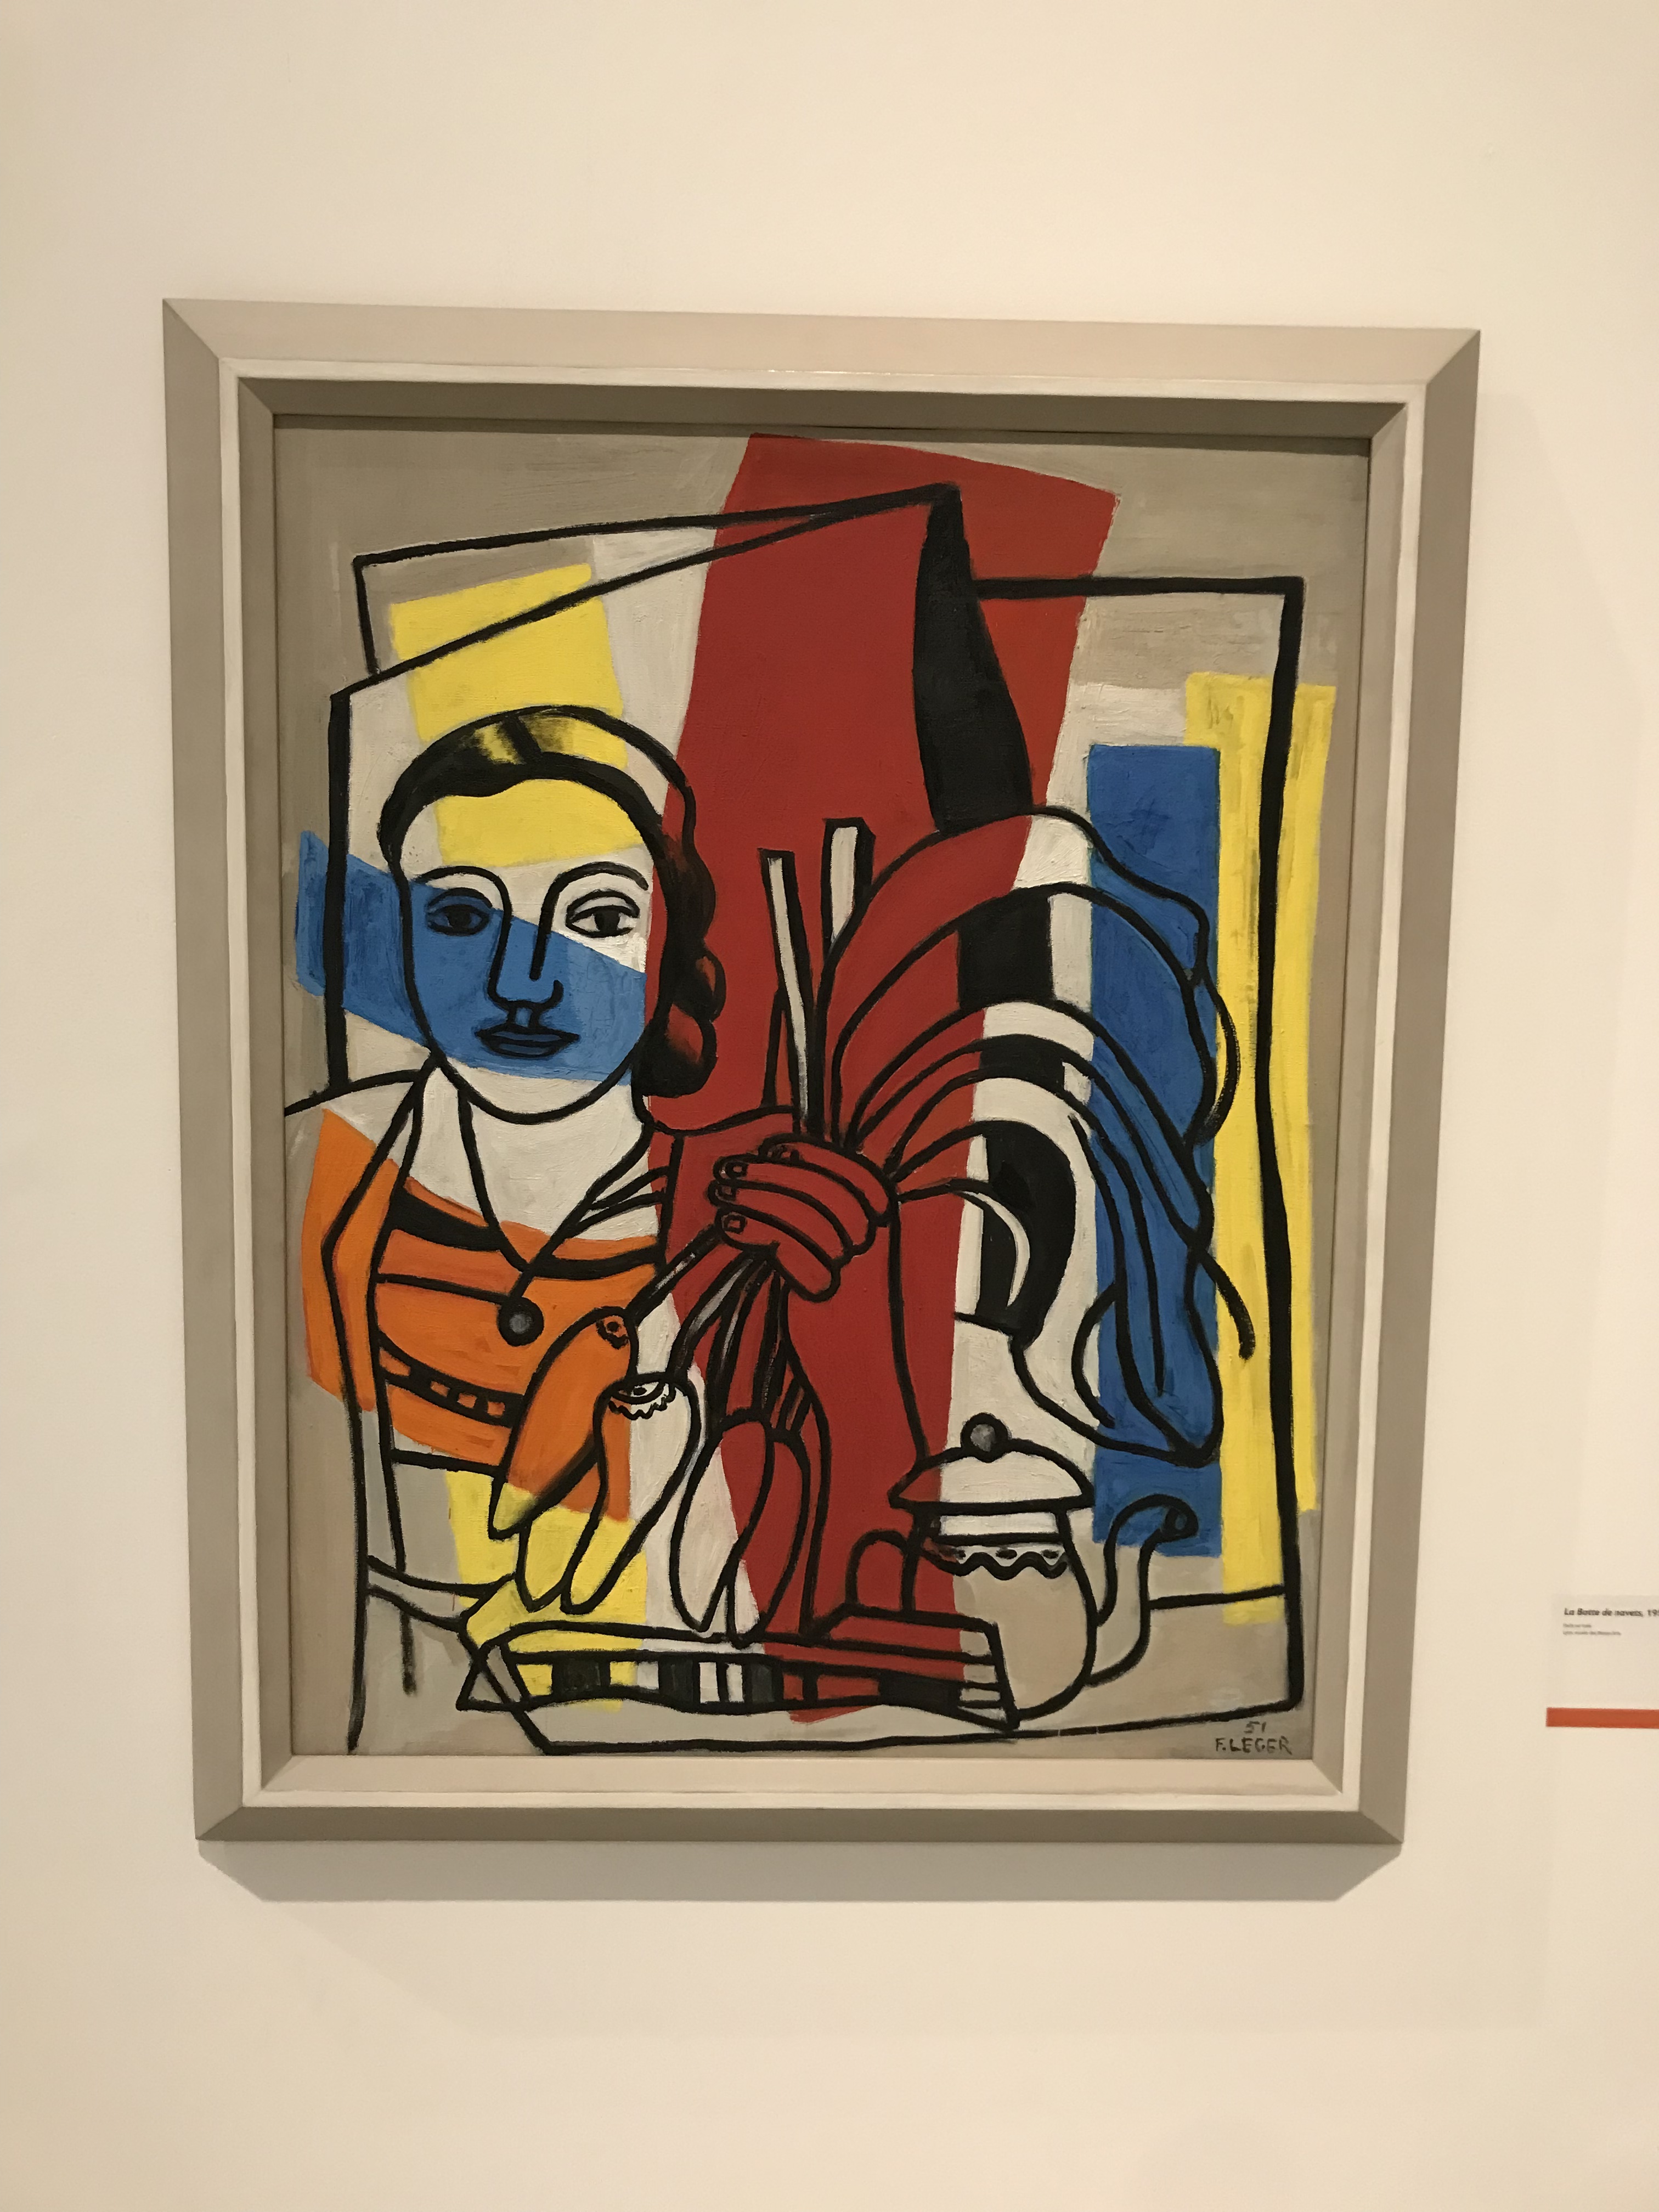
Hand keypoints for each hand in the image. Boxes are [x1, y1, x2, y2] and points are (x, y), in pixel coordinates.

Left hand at [708, 1135, 890, 1300]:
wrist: (860, 1369)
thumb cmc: (847, 1303)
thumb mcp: (850, 1250)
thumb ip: (828, 1210)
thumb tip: (784, 1163)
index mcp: (889, 1220)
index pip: (850, 1170)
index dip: (809, 1154)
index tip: (772, 1147)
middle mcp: (877, 1238)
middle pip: (820, 1188)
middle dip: (770, 1172)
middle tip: (728, 1168)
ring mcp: (854, 1266)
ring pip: (800, 1215)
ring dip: (754, 1196)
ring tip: (721, 1193)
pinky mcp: (827, 1293)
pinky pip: (785, 1247)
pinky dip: (754, 1230)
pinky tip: (730, 1225)